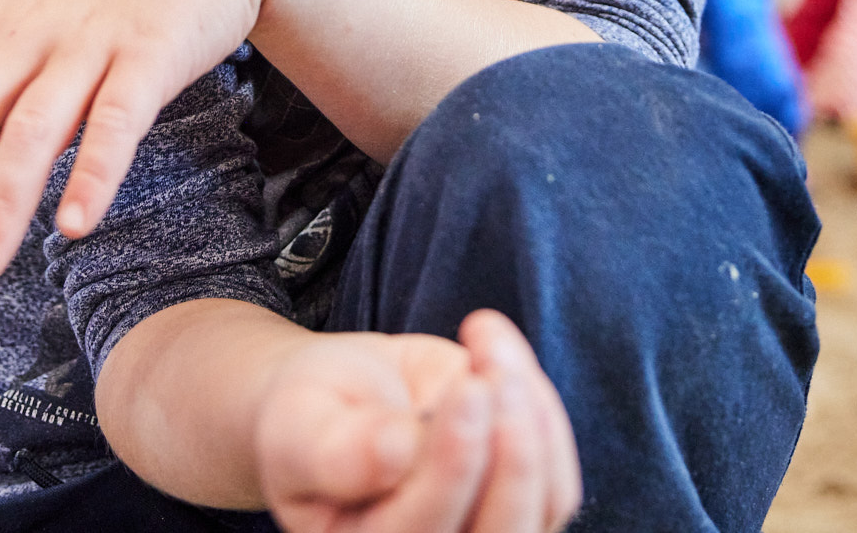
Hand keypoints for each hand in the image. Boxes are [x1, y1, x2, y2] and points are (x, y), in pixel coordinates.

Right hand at [259, 313, 579, 532]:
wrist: (339, 404)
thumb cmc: (309, 417)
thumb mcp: (299, 424)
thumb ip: (337, 450)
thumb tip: (393, 453)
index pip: (422, 530)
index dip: (453, 465)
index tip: (468, 387)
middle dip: (515, 458)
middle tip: (497, 377)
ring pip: (544, 504)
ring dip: (532, 418)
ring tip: (483, 342)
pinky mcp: (519, 505)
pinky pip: (558, 476)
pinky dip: (541, 407)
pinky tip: (493, 353)